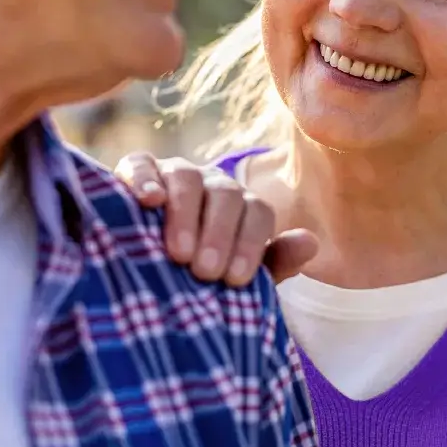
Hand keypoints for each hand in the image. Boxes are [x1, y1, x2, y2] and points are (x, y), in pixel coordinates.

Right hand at [113, 152, 318, 287]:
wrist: (140, 277)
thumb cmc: (195, 280)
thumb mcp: (234, 278)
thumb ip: (273, 264)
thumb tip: (311, 243)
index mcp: (241, 208)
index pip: (258, 213)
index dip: (250, 245)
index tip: (235, 281)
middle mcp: (212, 185)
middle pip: (227, 194)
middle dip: (219, 234)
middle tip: (206, 273)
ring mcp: (174, 173)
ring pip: (187, 177)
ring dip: (185, 213)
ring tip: (178, 253)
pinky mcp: (136, 171)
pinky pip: (141, 165)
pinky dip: (145, 179)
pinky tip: (148, 202)